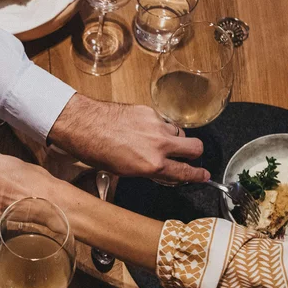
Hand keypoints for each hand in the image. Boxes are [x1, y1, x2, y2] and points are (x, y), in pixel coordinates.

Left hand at [47, 94, 208, 182]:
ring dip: (173, 138)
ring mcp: (156, 125)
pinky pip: (162, 121)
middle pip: (195, 147)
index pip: (184, 172)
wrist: (84, 124)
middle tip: (187, 156)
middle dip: (194, 153)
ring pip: (179, 131)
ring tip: (156, 141)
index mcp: (152, 164)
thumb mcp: (123, 170)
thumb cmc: (96, 151)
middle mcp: (159, 145)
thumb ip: (147, 169)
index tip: (203, 176)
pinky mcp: (149, 111)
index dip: (197, 175)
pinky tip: (142, 128)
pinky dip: (157, 126)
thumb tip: (159, 169)